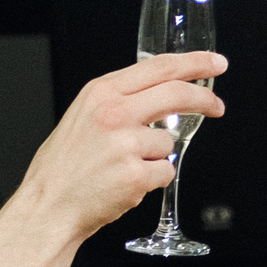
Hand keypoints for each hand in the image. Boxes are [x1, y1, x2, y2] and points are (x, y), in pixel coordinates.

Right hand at [0, 51, 227, 266]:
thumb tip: (161, 96)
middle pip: (177, 94)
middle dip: (204, 100)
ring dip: (156, 158)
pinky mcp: (137, 173)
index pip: (158, 67)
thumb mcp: (85, 116)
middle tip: (217, 107)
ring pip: (169, 143)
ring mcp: (126, 143)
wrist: (49, 203)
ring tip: (123, 167)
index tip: (215, 63)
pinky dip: (154, 180)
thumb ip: (120, 102)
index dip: (194, 63)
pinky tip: (127, 183)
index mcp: (101, 93)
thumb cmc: (67, 166)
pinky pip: (166, 172)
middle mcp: (114, 112)